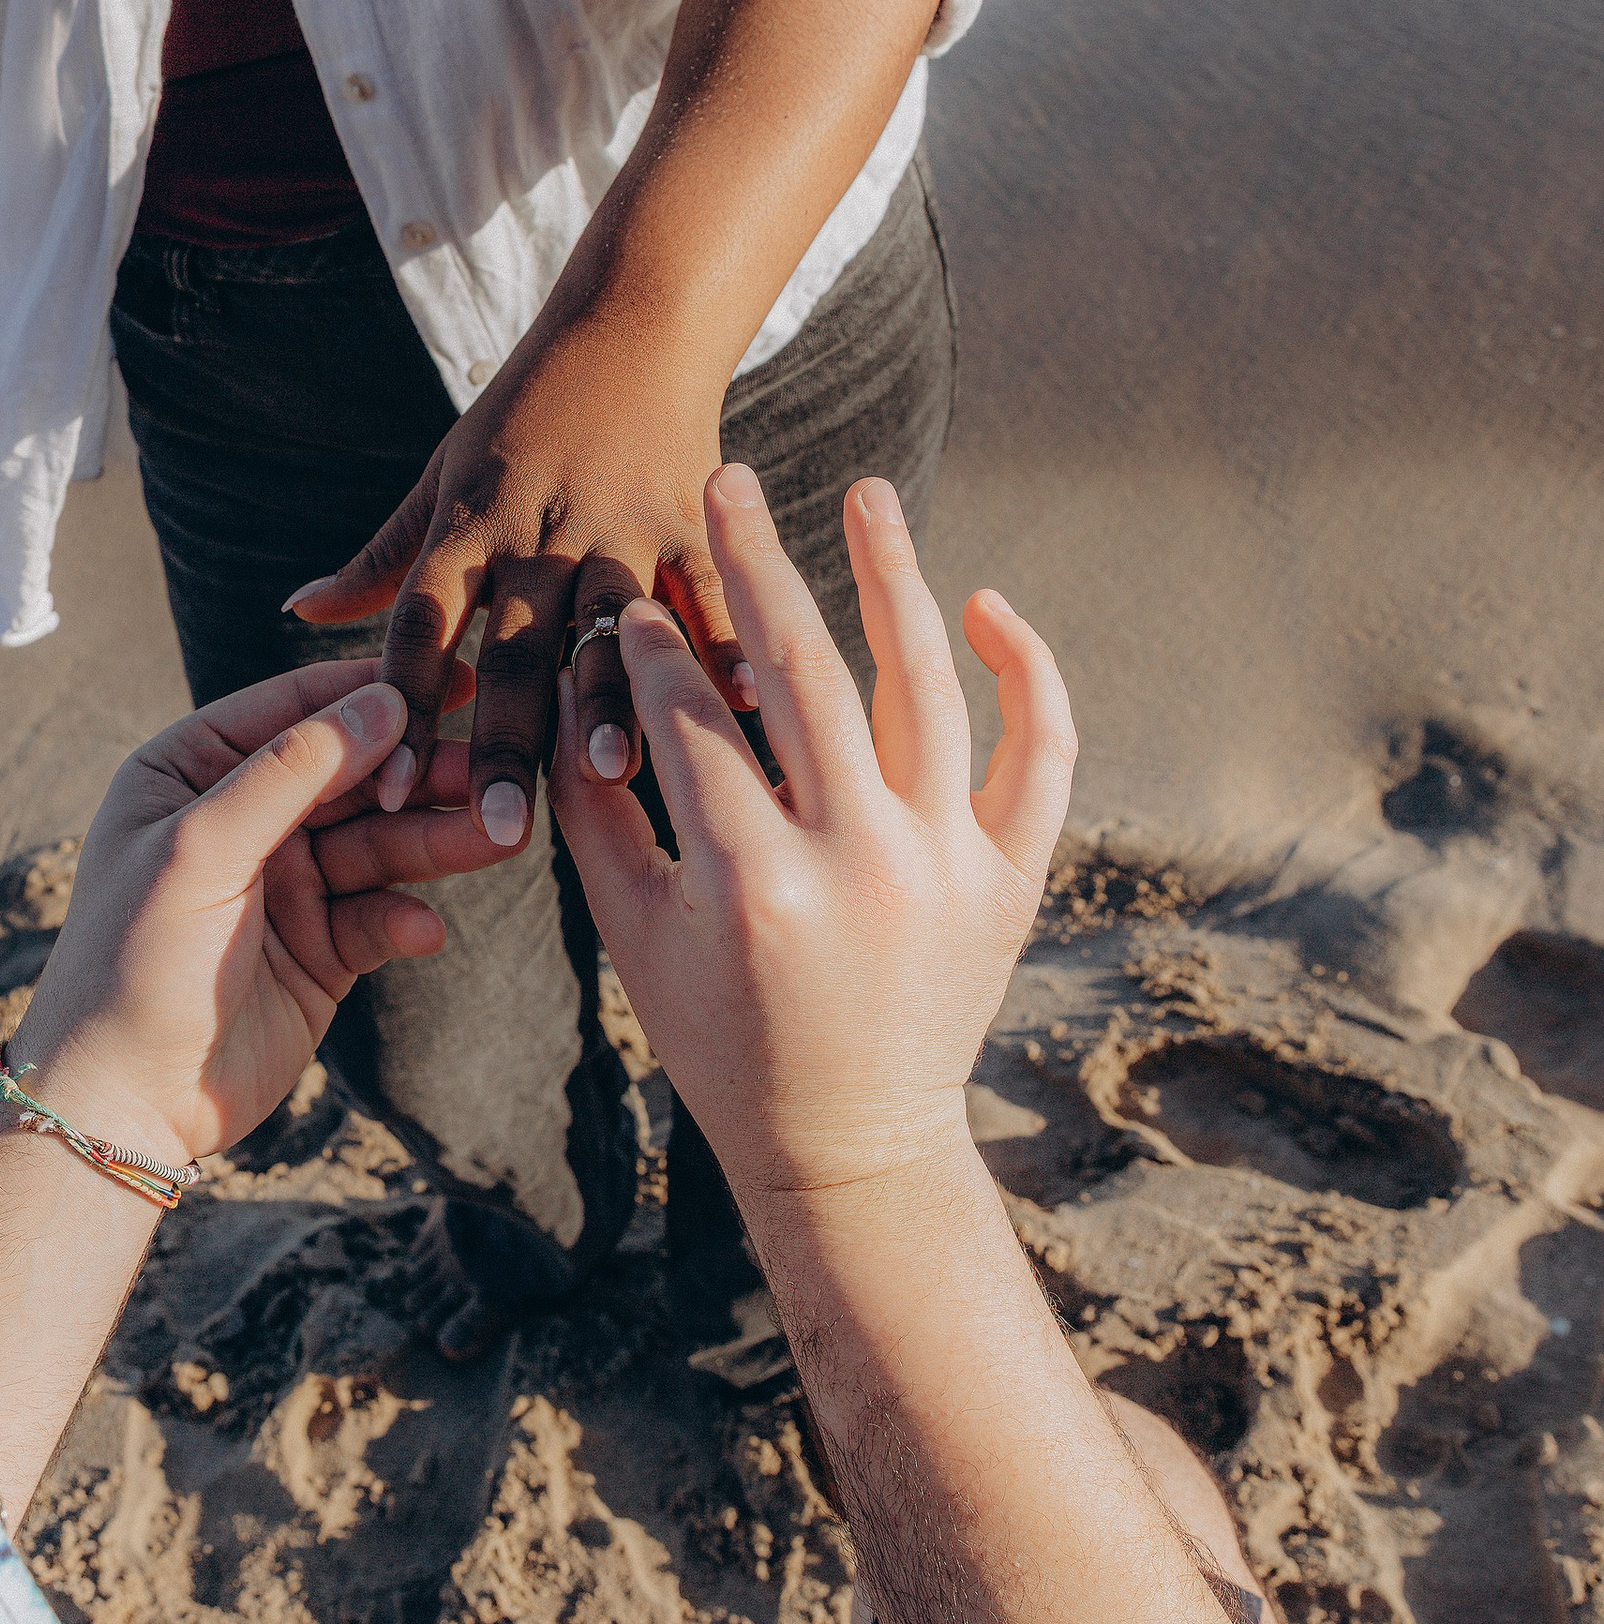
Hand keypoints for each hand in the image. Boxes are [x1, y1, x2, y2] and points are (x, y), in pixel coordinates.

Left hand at [6, 656, 506, 1171]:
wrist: (121, 1102)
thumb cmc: (133, 963)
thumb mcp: (200, 849)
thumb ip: (290, 772)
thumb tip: (383, 703)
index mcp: (191, 770)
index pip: (296, 712)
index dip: (374, 694)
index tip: (459, 678)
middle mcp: (241, 819)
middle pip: (354, 777)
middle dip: (423, 775)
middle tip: (496, 773)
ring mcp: (284, 885)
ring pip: (379, 844)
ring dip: (435, 842)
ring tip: (498, 839)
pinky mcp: (318, 951)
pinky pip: (378, 916)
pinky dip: (404, 918)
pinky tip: (425, 929)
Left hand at [286, 327, 748, 846]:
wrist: (632, 325)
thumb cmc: (524, 414)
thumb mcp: (441, 478)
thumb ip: (380, 559)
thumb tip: (298, 610)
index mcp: (468, 527)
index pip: (422, 629)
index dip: (401, 709)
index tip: (385, 789)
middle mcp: (537, 533)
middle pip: (511, 651)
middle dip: (503, 743)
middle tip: (494, 830)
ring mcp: (620, 527)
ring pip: (607, 628)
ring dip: (605, 702)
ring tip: (605, 776)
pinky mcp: (692, 519)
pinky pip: (710, 592)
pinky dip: (729, 647)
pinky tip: (746, 709)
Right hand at [546, 463, 1075, 1199]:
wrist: (849, 1145)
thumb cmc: (720, 1039)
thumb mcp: (636, 935)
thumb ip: (600, 813)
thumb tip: (584, 686)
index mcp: (750, 882)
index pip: (691, 720)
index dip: (653, 649)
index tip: (635, 598)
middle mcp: (857, 862)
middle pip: (803, 672)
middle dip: (755, 563)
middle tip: (728, 478)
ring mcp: (945, 867)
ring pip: (928, 685)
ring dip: (894, 576)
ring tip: (869, 493)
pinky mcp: (1008, 879)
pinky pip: (1038, 754)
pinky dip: (1026, 672)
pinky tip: (985, 604)